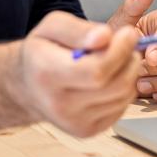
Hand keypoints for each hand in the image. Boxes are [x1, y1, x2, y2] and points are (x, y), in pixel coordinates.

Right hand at [15, 11, 139, 137]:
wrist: (27, 86)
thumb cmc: (42, 52)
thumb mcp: (51, 26)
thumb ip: (78, 29)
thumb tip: (104, 36)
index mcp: (47, 74)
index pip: (96, 70)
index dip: (119, 50)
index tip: (128, 33)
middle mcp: (59, 104)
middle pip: (116, 85)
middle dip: (129, 59)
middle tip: (127, 43)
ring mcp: (73, 122)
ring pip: (123, 96)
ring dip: (129, 73)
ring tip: (116, 58)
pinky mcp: (86, 131)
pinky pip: (121, 107)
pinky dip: (123, 89)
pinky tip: (110, 78)